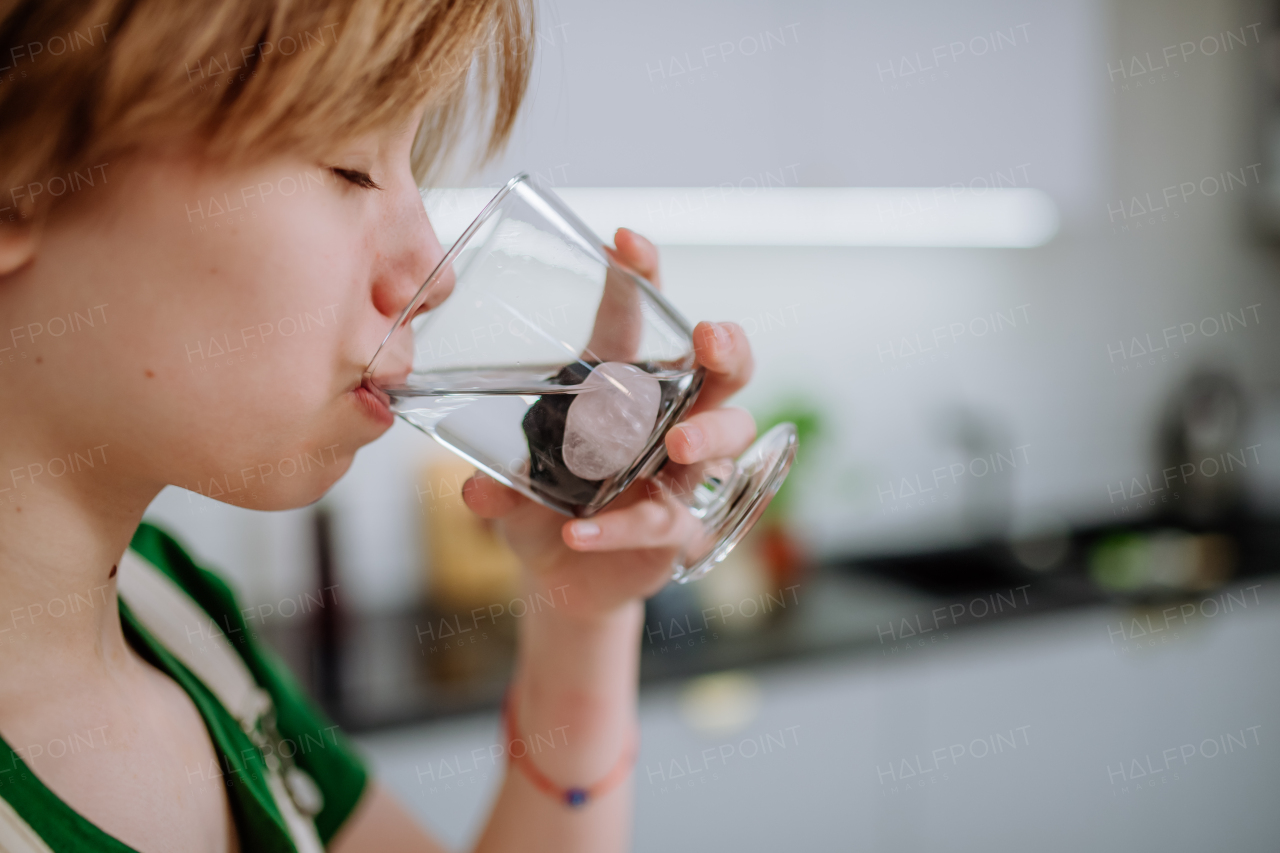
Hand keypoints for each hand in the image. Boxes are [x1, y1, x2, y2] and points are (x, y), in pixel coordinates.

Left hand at [460, 227, 755, 621]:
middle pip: (724, 374)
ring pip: (727, 439)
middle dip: (728, 349)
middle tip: (709, 338)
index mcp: (627, 386)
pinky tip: (580, 531)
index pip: (644, 319)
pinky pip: (665, 521)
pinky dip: (622, 526)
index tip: (624, 240)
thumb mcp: (515, 487)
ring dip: (706, 436)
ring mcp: (684, 477)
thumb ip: (498, 483)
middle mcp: (671, 422)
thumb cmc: (546, 506)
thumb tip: (474, 490)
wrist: (561, 578)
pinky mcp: (680, 530)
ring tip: (676, 444)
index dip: (643, 275)